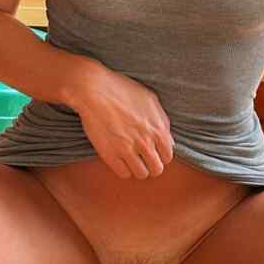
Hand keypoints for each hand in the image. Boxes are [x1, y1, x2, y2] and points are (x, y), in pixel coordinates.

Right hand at [70, 62, 173, 179]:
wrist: (94, 90)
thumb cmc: (122, 90)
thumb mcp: (150, 100)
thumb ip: (163, 121)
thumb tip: (169, 140)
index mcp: (157, 129)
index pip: (168, 156)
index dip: (161, 156)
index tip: (153, 153)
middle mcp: (145, 142)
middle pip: (156, 169)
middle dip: (151, 166)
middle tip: (143, 160)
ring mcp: (128, 149)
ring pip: (141, 174)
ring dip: (138, 169)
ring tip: (131, 161)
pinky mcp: (110, 154)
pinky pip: (124, 174)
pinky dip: (124, 170)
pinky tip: (120, 160)